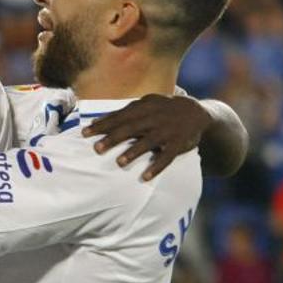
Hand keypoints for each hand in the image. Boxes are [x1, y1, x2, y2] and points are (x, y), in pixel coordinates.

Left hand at [82, 94, 211, 180]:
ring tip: (119, 162)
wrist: (197, 112)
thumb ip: (124, 112)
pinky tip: (144, 177)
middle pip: (131, 128)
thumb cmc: (163, 110)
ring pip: (149, 142)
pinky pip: (167, 157)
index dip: (102, 124)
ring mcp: (167, 130)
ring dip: (134, 152)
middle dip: (112, 138)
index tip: (84, 132)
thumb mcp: (146, 105)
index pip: (120, 116)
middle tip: (96, 148)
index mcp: (145, 107)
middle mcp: (155, 117)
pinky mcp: (178, 143)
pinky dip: (156, 167)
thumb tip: (97, 120)